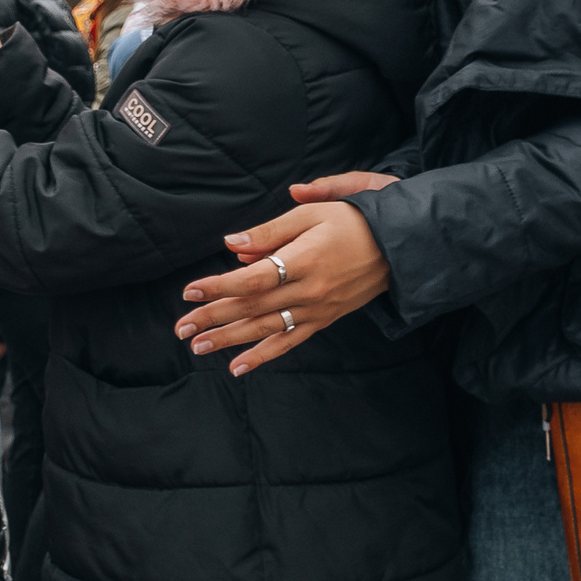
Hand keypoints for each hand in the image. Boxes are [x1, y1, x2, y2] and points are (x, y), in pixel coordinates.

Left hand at [174, 174, 400, 374]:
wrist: (399, 245)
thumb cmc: (354, 220)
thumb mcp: (312, 214)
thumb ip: (270, 230)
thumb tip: (231, 245)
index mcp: (304, 260)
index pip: (252, 280)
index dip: (218, 287)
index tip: (190, 292)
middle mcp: (309, 291)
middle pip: (252, 308)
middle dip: (213, 318)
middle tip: (181, 328)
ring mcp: (317, 310)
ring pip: (265, 329)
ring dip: (229, 340)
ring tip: (197, 346)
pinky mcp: (324, 320)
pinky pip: (289, 342)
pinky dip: (263, 356)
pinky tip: (238, 367)